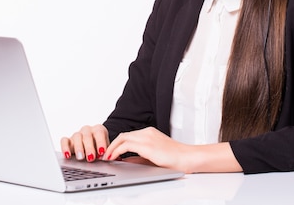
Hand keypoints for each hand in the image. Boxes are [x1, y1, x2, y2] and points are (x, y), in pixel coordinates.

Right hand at [60, 124, 108, 161]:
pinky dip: (65, 147)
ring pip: (76, 137)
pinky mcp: (68, 140)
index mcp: (98, 129)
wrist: (93, 145)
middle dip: (89, 147)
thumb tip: (115, 159)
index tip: (102, 152)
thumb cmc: (100, 147)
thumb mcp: (106, 149)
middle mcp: (87, 130)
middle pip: (87, 136)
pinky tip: (67, 155)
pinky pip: (64, 141)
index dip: (100, 142)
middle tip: (91, 157)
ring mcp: (77, 134)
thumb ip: (109, 153)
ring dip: (79, 148)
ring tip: (81, 158)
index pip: (99, 133)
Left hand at [105, 127, 242, 172]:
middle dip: (111, 145)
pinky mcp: (148, 145)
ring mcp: (147, 137)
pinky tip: (113, 157)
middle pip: (123, 135)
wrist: (188, 158)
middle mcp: (147, 132)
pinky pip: (126, 144)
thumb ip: (138, 158)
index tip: (110, 153)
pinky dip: (117, 150)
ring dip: (112, 147)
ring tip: (107, 157)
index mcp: (149, 133)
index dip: (117, 144)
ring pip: (123, 138)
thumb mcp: (153, 157)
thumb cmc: (175, 159)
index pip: (128, 136)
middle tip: (105, 155)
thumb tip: (123, 161)